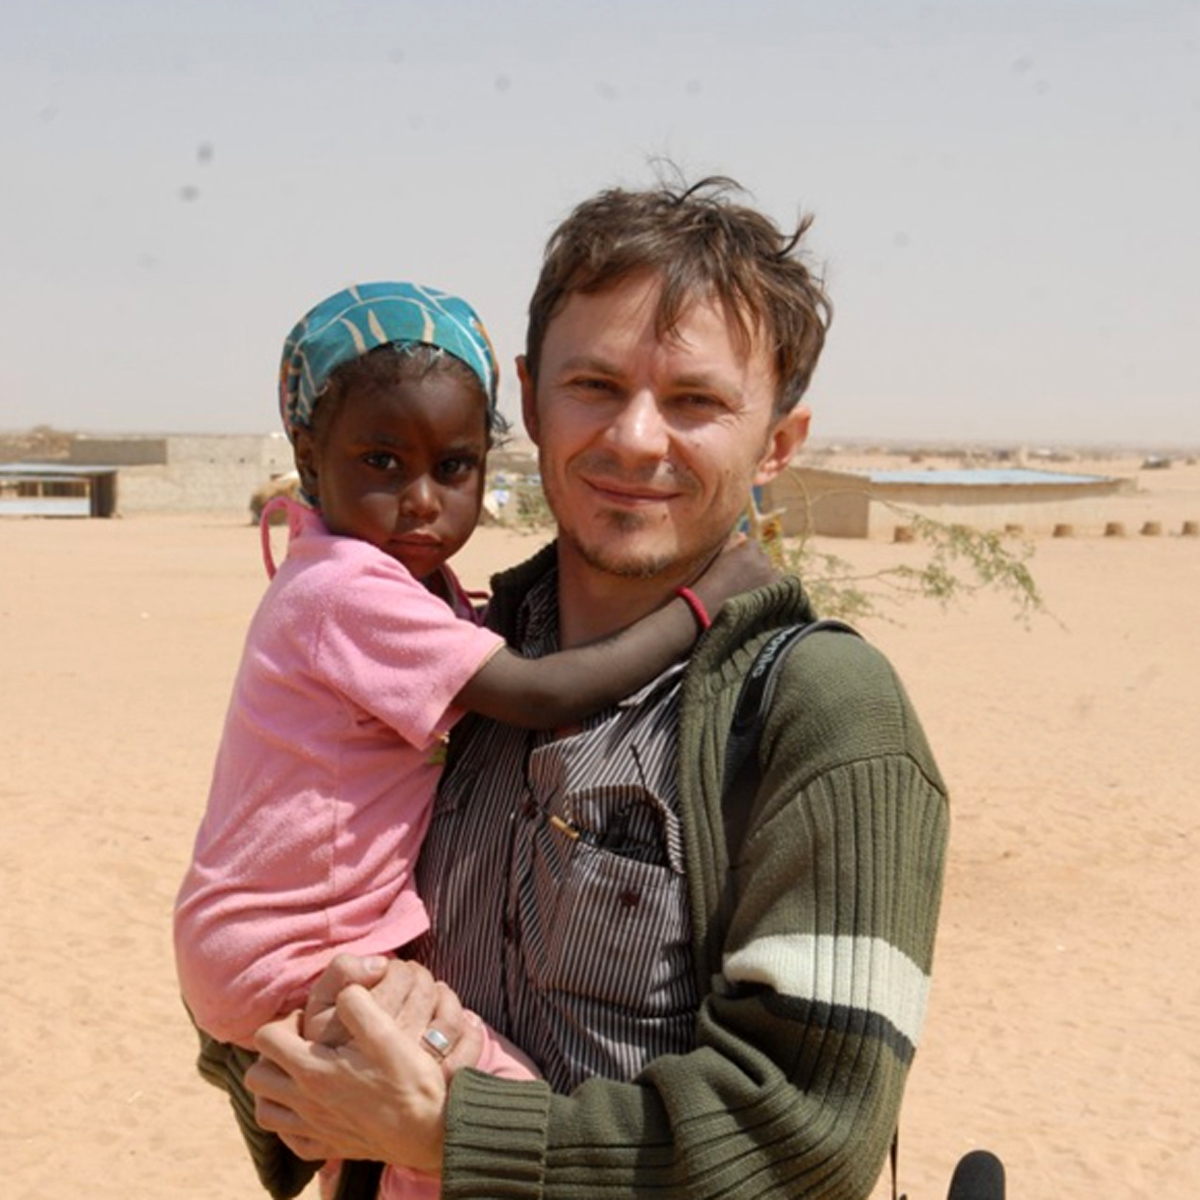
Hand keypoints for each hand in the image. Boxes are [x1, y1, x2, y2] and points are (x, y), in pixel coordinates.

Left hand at [247, 957, 485, 1168]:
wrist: (429, 1130)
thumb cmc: (409, 1080)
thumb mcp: (386, 1031)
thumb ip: (357, 1003)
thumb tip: (344, 991)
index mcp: (314, 1070)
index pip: (267, 1039)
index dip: (283, 1023)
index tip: (306, 1021)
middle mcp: (305, 1102)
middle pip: (257, 1076)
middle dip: (271, 1056)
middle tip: (299, 1045)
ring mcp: (313, 1129)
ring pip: (265, 1111)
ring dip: (274, 1090)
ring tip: (298, 1075)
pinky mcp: (326, 1148)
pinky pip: (290, 1140)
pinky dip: (290, 1125)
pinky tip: (310, 1111)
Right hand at [688, 535, 776, 613]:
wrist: (711, 603)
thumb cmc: (711, 579)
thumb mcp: (719, 555)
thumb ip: (732, 543)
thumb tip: (743, 535)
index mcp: (749, 549)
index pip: (753, 544)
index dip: (746, 552)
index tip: (739, 562)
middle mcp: (762, 561)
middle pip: (764, 557)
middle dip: (757, 564)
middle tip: (744, 576)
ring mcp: (768, 576)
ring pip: (773, 571)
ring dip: (765, 575)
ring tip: (751, 586)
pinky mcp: (771, 591)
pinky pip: (777, 585)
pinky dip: (770, 587)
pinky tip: (759, 594)